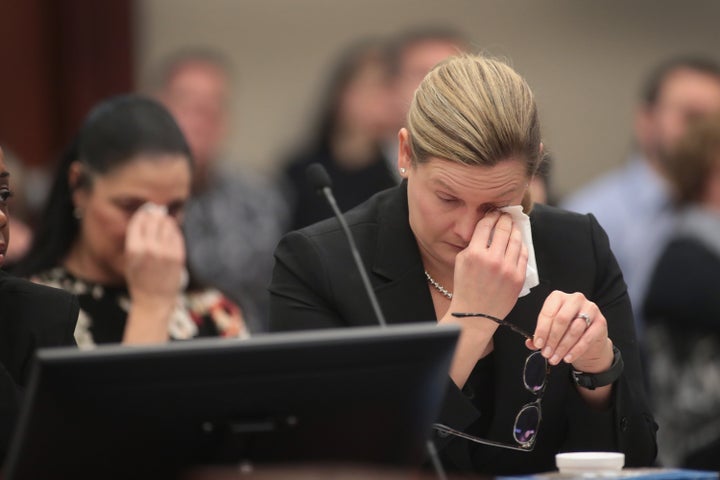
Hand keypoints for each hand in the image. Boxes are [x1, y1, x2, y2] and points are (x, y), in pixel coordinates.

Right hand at [123, 204, 185, 343]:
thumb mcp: (129, 259)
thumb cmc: (140, 279)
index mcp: (134, 249)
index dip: (144, 213)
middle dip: (156, 215)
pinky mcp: (178, 256)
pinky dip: (174, 230)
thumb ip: (136, 239)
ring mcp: (165, 252)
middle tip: (157, 213)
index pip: (139, 221)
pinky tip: (171, 232)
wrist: (154, 300)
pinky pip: (177, 235)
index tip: (147, 211)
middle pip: (154, 220)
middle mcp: (150, 249)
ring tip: (165, 222)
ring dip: (166, 221)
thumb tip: (146, 215)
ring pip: (168, 224)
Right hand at [450, 211, 527, 322]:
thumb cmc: (466, 287)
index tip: (493, 212)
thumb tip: (486, 228)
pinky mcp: (518, 277)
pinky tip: (518, 241)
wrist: (475, 314)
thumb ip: (473, 244)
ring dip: (514, 229)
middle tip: (505, 214)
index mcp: (475, 254)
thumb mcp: (461, 261)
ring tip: (512, 225)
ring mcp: (508, 269)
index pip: (486, 225)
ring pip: (516, 239)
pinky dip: (521, 245)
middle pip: (503, 229)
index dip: (491, 215)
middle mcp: (492, 260)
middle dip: (505, 218)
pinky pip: (523, 254)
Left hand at [530, 291, 613, 372]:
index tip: (538, 343)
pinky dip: (575, 350)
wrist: (590, 337)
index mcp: (559, 297)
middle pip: (561, 319)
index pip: (548, 312)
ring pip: (574, 330)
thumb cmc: (567, 329)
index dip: (541, 330)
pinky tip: (567, 358)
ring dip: (562, 347)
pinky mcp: (600, 322)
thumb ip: (540, 335)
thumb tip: (530, 343)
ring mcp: (590, 309)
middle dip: (552, 339)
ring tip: (555, 358)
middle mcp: (575, 299)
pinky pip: (587, 338)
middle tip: (546, 353)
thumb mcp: (552, 329)